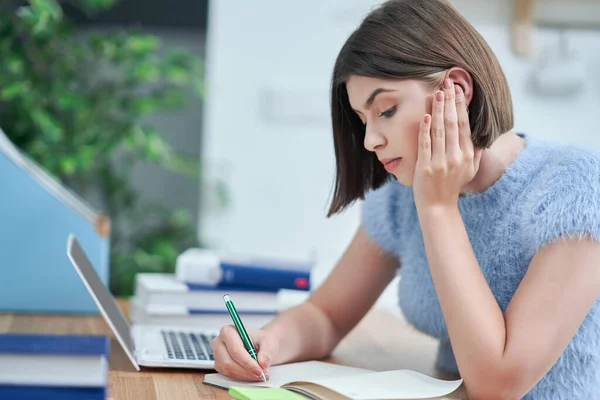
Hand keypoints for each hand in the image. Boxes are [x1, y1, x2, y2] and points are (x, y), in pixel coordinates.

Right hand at [212, 325, 278, 380]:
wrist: (259, 344)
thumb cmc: (261, 340)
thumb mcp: (269, 341)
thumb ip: (267, 351)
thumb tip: (262, 363)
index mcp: (228, 331)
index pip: (235, 350)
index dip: (247, 362)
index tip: (259, 370)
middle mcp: (219, 342)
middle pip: (229, 362)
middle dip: (246, 371)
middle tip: (261, 374)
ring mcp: (218, 355)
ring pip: (229, 370)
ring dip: (245, 375)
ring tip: (260, 374)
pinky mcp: (219, 365)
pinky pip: (229, 375)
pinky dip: (242, 377)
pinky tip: (252, 374)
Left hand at [412, 79, 482, 209]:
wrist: (438, 208)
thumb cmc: (452, 186)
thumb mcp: (470, 169)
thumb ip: (476, 151)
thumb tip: (482, 134)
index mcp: (468, 155)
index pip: (464, 125)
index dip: (460, 106)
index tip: (457, 90)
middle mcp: (457, 157)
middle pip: (453, 123)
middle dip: (449, 101)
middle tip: (446, 83)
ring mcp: (441, 162)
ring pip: (440, 130)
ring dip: (437, 110)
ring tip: (436, 93)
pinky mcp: (425, 168)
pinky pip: (425, 144)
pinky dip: (425, 129)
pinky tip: (425, 116)